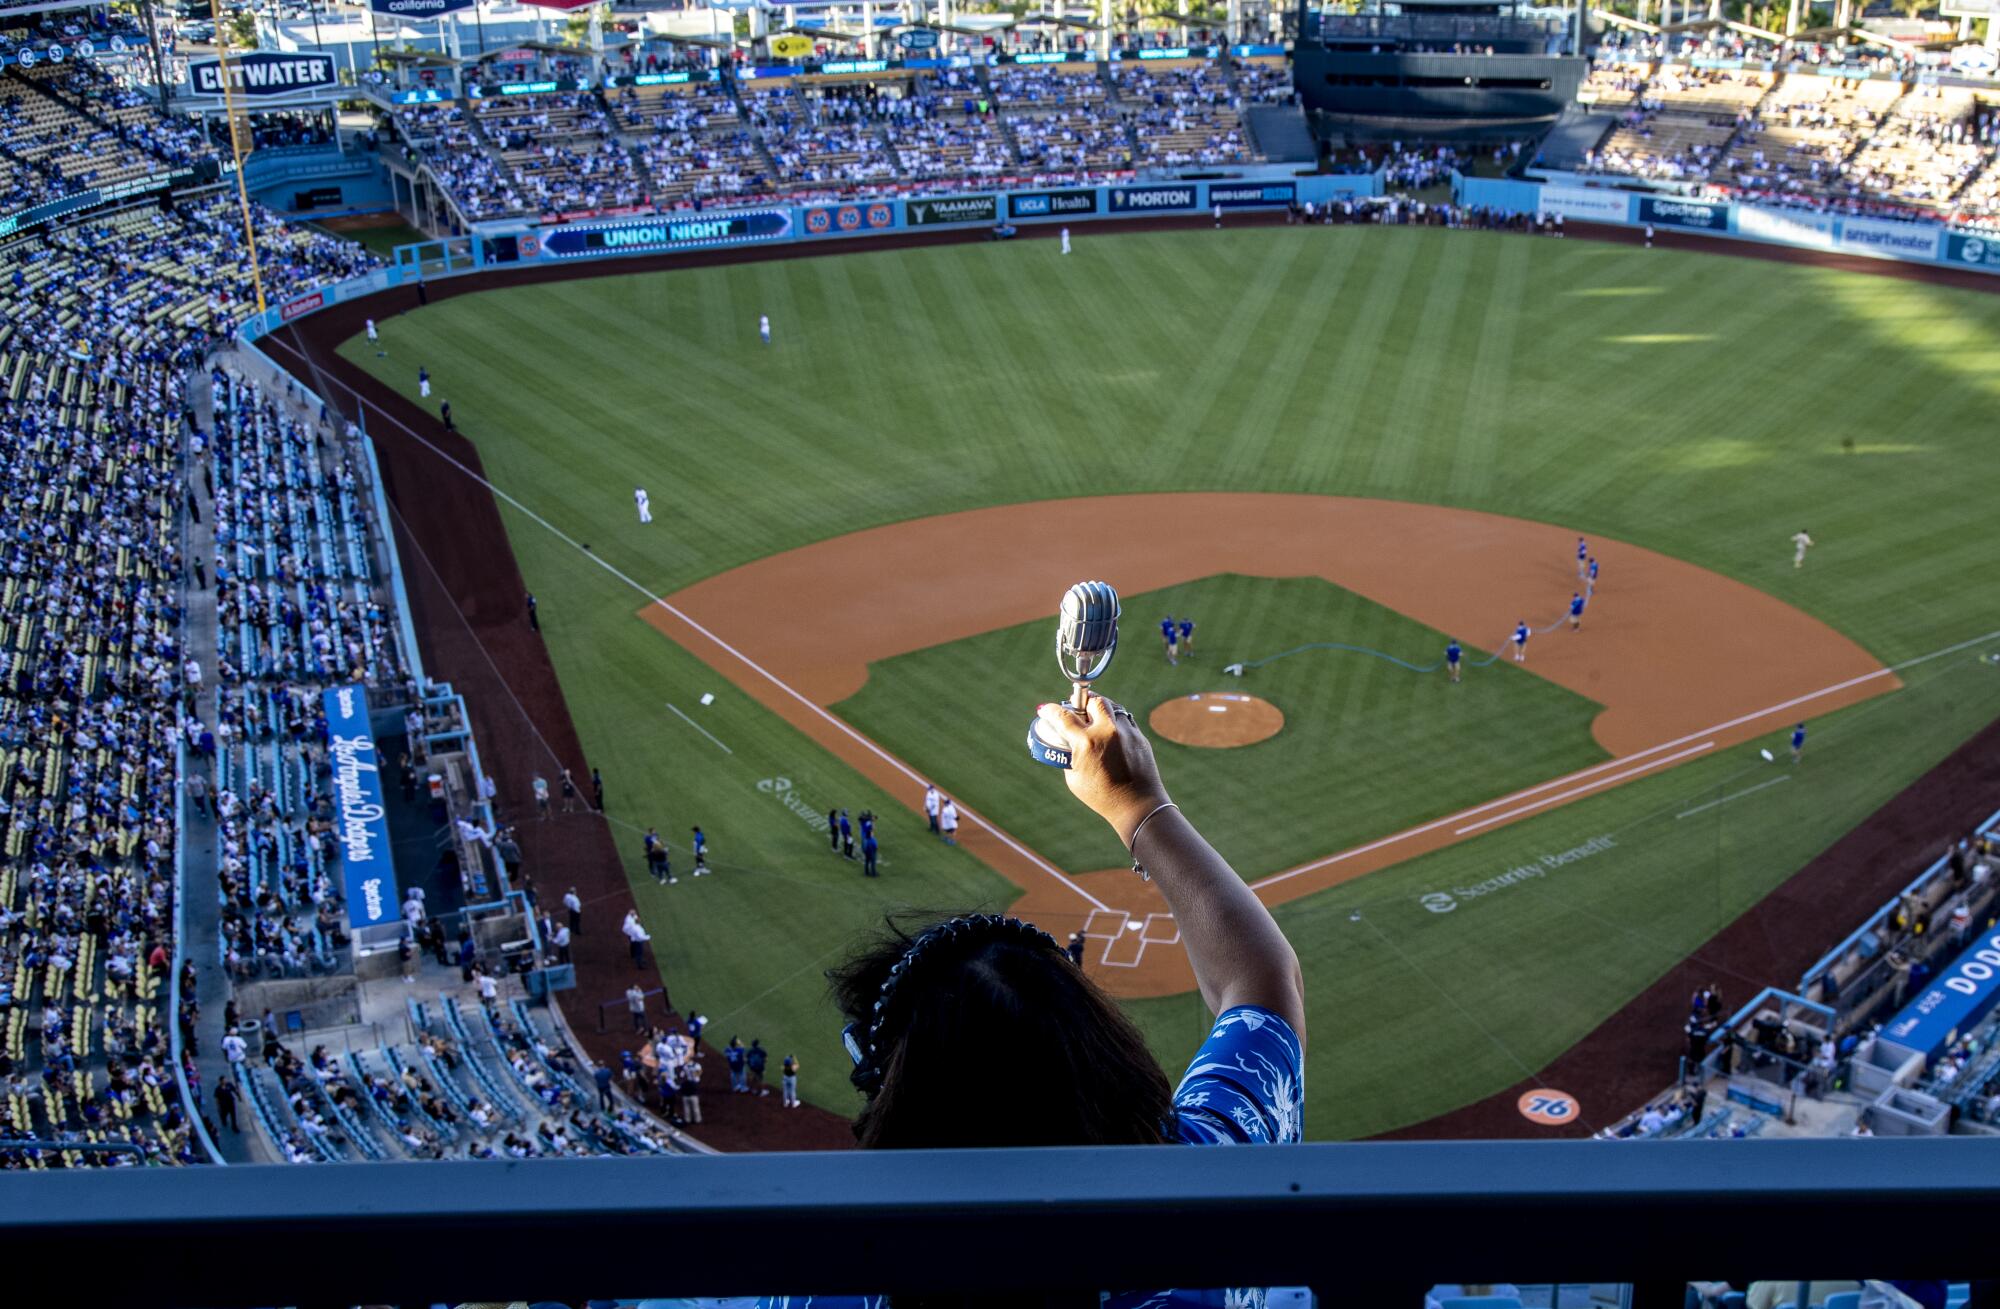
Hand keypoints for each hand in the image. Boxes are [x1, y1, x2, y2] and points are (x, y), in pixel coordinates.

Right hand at [1036, 695, 1170, 846]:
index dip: (1050, 710)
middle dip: (1082, 701)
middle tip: (1077, 708)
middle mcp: (1107, 731)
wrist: (1137, 804)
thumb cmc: (1102, 796)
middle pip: (1093, 700)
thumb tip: (1066, 742)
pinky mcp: (1139, 736)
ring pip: (1112, 707)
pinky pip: (1125, 720)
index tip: (1044, 709)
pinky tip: (1111, 733)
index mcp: (1086, 743)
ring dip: (1100, 709)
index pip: (1063, 716)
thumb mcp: (1074, 779)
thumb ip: (1069, 756)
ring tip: (1095, 718)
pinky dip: (1114, 722)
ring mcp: (1126, 731)